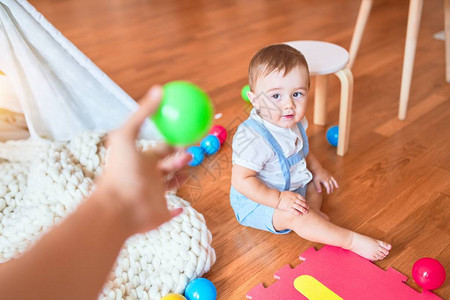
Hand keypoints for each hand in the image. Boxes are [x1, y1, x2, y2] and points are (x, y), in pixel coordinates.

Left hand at [97, 86, 191, 234]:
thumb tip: (159, 89)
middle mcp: (150, 178)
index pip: (161, 149)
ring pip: (174, 185)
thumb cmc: (120, 170)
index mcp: (143, 161)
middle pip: (169, 165)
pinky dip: (178, 211)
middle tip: (192, 150)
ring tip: (188, 170)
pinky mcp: (161, 214)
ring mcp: (155, 197)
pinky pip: (173, 212)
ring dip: (182, 178)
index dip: (174, 141)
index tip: (187, 133)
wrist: (118, 207)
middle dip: (181, 157)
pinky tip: (181, 208)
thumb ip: (142, 113)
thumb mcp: (126, 135)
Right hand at [277, 191, 308, 215]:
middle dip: (306, 206)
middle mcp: (294, 199)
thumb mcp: (289, 193)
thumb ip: (293, 195)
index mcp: (294, 195)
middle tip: (308, 208)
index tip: (306, 203)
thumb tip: (296, 197)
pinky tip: (300, 214)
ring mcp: (291, 204)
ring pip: (299, 207)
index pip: (302, 198)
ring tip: (306, 212)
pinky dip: (298, 213)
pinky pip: (294, 211)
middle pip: (302, 203)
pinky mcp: (288, 208)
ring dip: (303, 210)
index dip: (304, 201)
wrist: (276, 198)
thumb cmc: (282, 195)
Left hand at [312, 167, 338, 193]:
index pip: (328, 187)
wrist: (316, 168)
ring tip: (337, 187)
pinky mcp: (329, 173)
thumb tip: (320, 192)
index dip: (328, 190)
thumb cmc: (316, 175)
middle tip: (331, 192)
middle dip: (331, 188)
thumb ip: (318, 187)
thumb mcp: (316, 181)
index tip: (328, 193)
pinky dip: (334, 180)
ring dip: (335, 184)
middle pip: (331, 184)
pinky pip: (333, 177)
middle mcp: (328, 178)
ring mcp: (329, 175)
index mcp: (325, 180)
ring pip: (333, 181)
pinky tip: (334, 181)